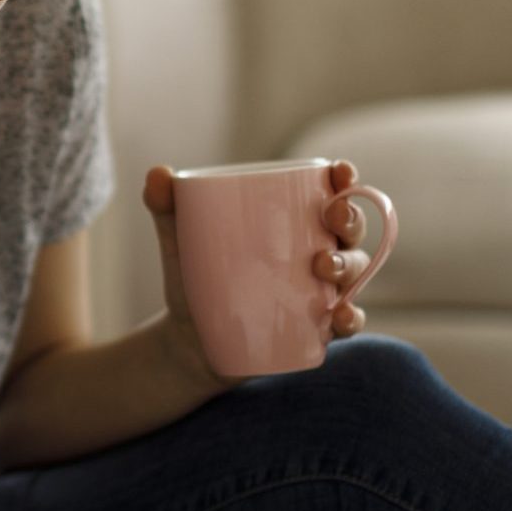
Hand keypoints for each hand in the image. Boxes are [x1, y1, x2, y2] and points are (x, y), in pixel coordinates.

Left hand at [144, 160, 373, 390]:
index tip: (341, 171)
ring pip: (354, 272)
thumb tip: (157, 173)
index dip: (344, 179)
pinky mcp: (316, 327)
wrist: (187, 340)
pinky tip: (341, 316)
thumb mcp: (179, 242)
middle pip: (350, 230)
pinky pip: (346, 322)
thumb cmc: (195, 277)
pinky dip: (351, 318)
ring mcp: (320, 291)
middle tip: (332, 217)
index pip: (329, 193)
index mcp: (294, 222)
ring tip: (324, 266)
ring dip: (349, 265)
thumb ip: (167, 208)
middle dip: (351, 218)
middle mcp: (317, 251)